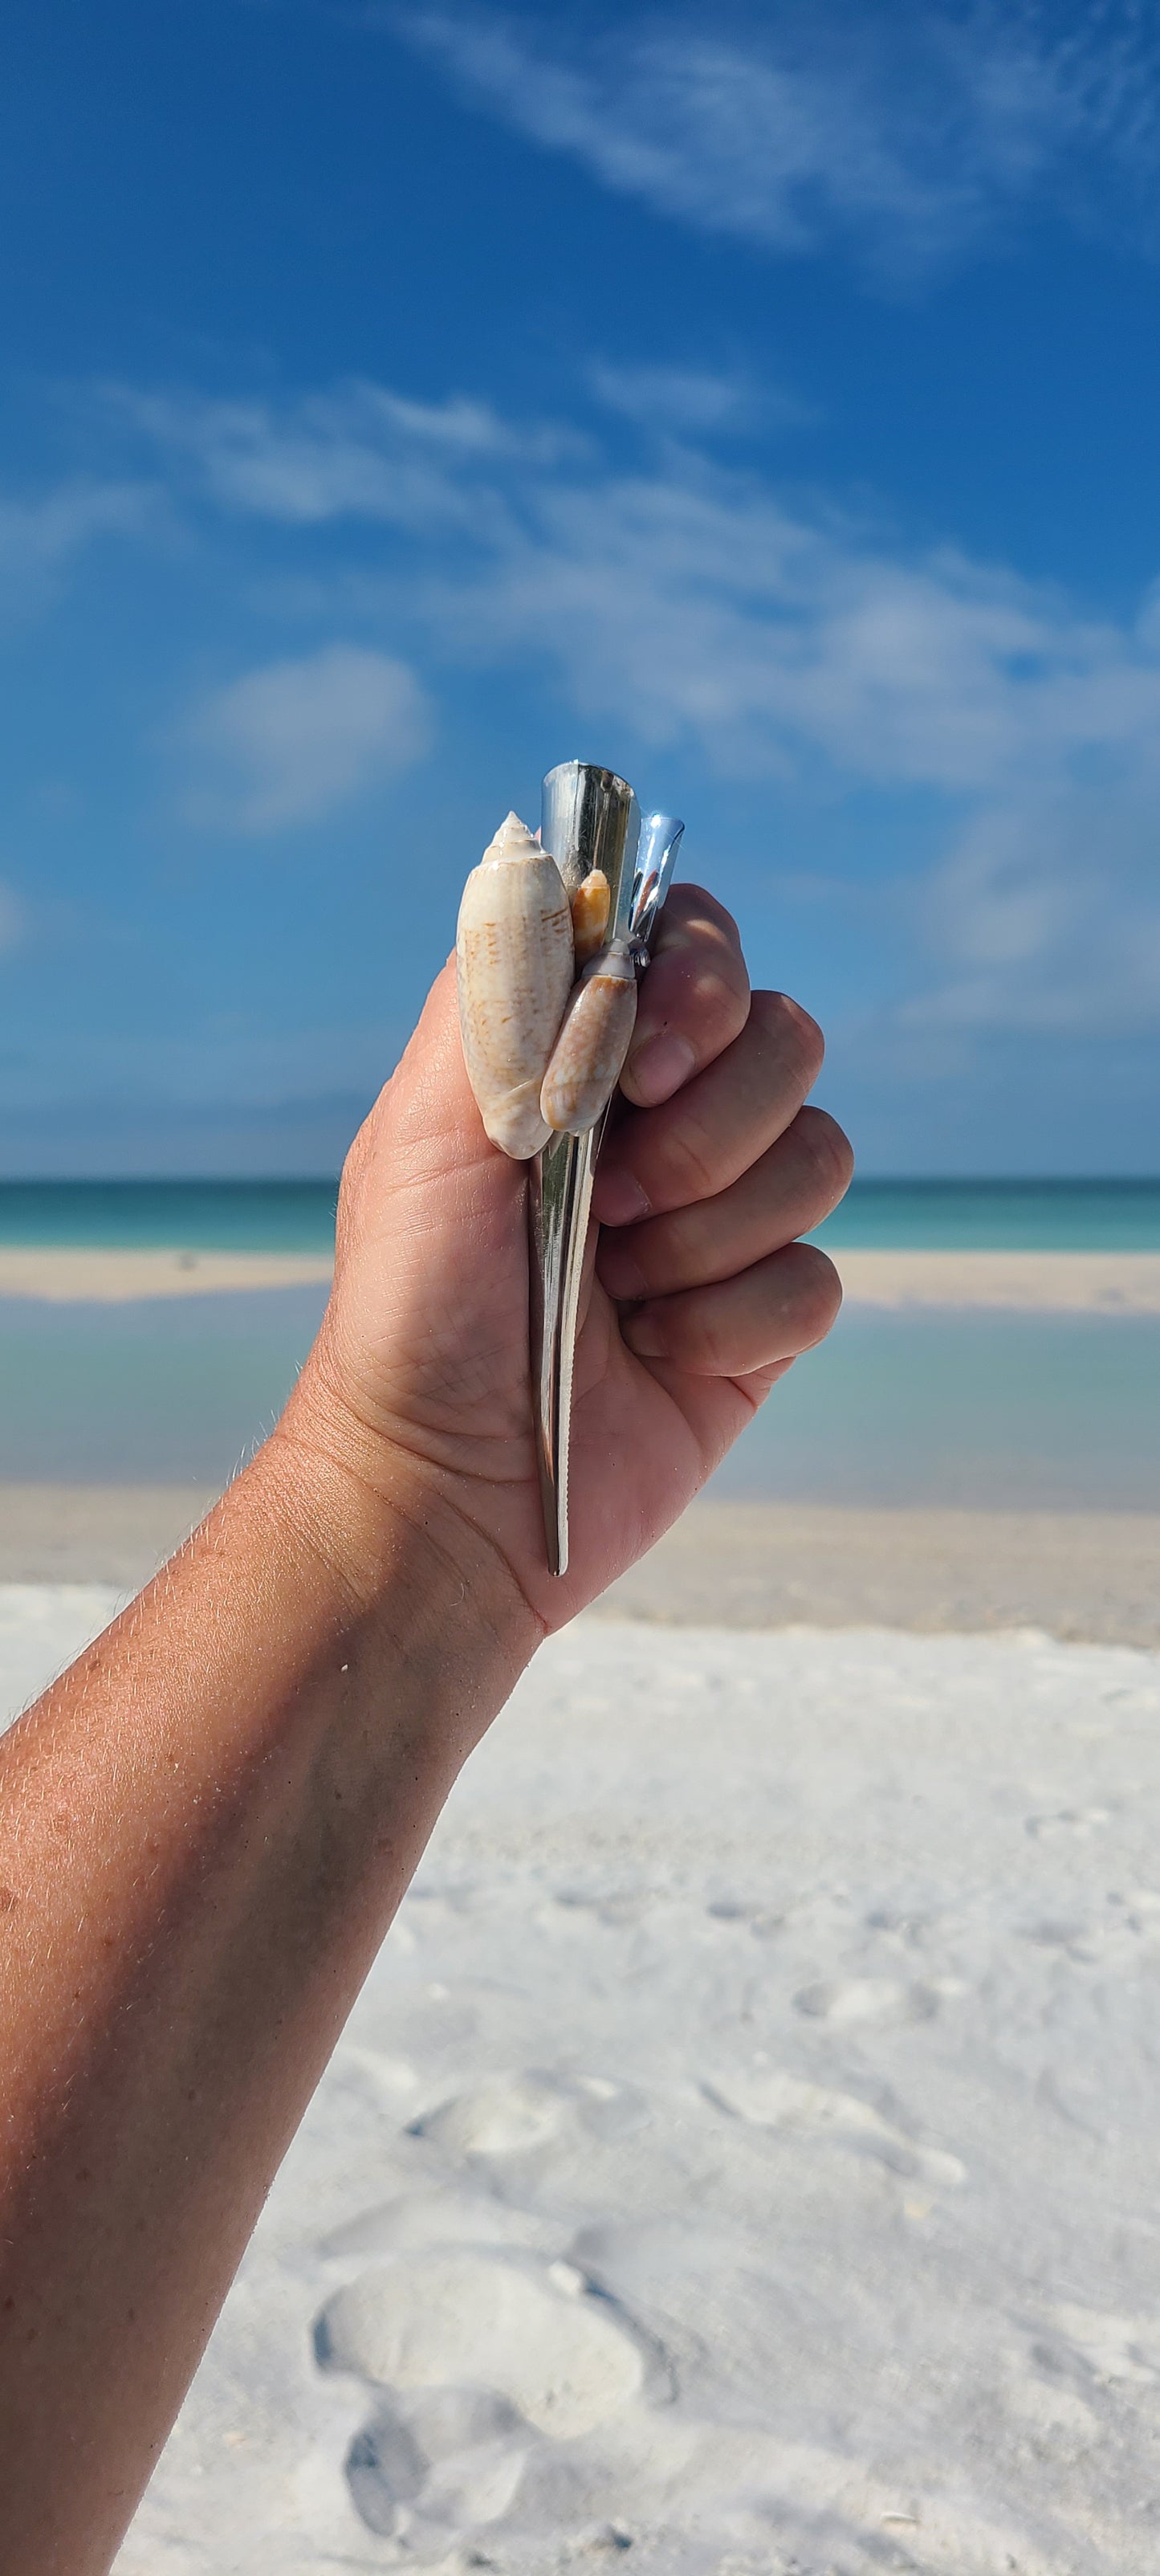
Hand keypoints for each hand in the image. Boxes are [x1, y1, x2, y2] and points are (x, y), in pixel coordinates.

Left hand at [291, 886, 850, 1635]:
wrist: (444, 1491)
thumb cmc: (409, 1307)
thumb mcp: (424, 1126)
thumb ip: (503, 990)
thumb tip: (567, 865)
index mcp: (580, 1061)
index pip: (696, 945)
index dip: (702, 979)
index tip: (646, 1056)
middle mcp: (660, 1126)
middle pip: (788, 1035)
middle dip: (709, 1125)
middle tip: (607, 1200)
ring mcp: (719, 1223)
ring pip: (822, 1154)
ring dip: (714, 1229)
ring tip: (619, 1288)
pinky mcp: (758, 1324)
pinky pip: (819, 1277)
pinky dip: (734, 1321)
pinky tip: (655, 1357)